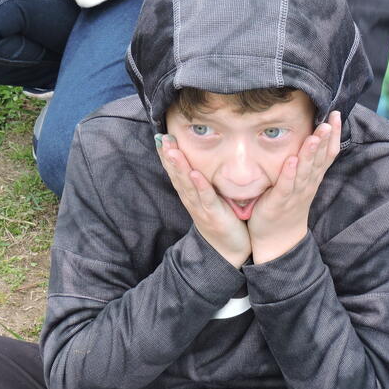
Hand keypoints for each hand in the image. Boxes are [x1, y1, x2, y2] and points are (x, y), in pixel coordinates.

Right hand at [157, 134, 250, 268]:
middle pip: (177, 175)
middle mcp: (191, 200)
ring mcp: (201, 208)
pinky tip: (195, 174)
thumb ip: (203, 183)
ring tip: (172, 150)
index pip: (175, 172)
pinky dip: (200, 186)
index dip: (166, 155)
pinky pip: (206, 198)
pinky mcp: (214, 215)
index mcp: (190, 195)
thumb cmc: (221, 222)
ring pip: (187, 185)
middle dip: (169, 156)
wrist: (228, 252)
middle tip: (161, 137)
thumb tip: (200, 162)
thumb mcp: (209, 199)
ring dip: (179, 167)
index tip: (160, 136)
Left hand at [247, 111, 340, 263]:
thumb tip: (310, 137)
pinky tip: (291, 160)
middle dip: (325, 140)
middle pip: (319, 160)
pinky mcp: (279, 202)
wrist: (278, 239)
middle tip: (330, 120)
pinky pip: (285, 186)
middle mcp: (308, 184)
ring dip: (310, 153)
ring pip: (305, 171)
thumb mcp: (301, 182)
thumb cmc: (288, 206)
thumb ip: (306, 162)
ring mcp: (295, 193)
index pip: (327, 154)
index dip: (333, 135)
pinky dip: (289, 173)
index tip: (336, 114)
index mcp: (313, 178)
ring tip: (315, 136)